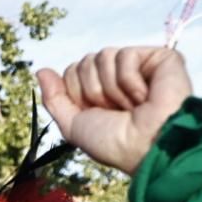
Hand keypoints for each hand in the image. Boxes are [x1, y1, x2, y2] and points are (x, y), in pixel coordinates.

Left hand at [36, 46, 191, 175]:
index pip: (72, 72)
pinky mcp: (160, 58)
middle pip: (85, 63)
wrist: (147, 146)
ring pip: (103, 56)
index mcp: (100, 93)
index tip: (97, 114)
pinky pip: (125, 55)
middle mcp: (118, 78)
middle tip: (116, 111)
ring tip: (132, 105)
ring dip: (112, 88)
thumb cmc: (114, 144)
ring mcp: (139, 67)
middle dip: (94, 91)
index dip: (77, 94)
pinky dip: (129, 80)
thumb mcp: (73, 126)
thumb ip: (55, 99)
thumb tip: (41, 71)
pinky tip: (144, 95)